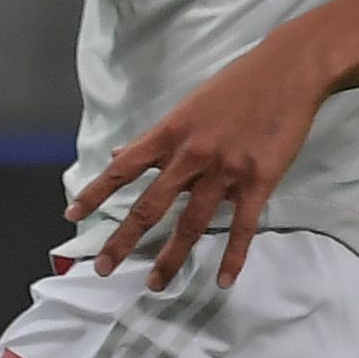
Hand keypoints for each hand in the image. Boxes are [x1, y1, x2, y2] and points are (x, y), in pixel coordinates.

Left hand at [71, 33, 331, 289]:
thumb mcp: (185, 107)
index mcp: (169, 135)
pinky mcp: (259, 181)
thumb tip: (119, 154)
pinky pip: (242, 227)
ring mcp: (225, 171)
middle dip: (124, 240)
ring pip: (192, 223)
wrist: (287, 72)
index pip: (122, 169)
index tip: (71, 215)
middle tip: (104, 268)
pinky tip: (224, 280)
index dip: (95, 193)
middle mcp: (190, 156)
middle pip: (151, 206)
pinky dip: (233, 256)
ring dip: (171, 257)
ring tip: (155, 284)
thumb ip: (153, 138)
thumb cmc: (234, 86)